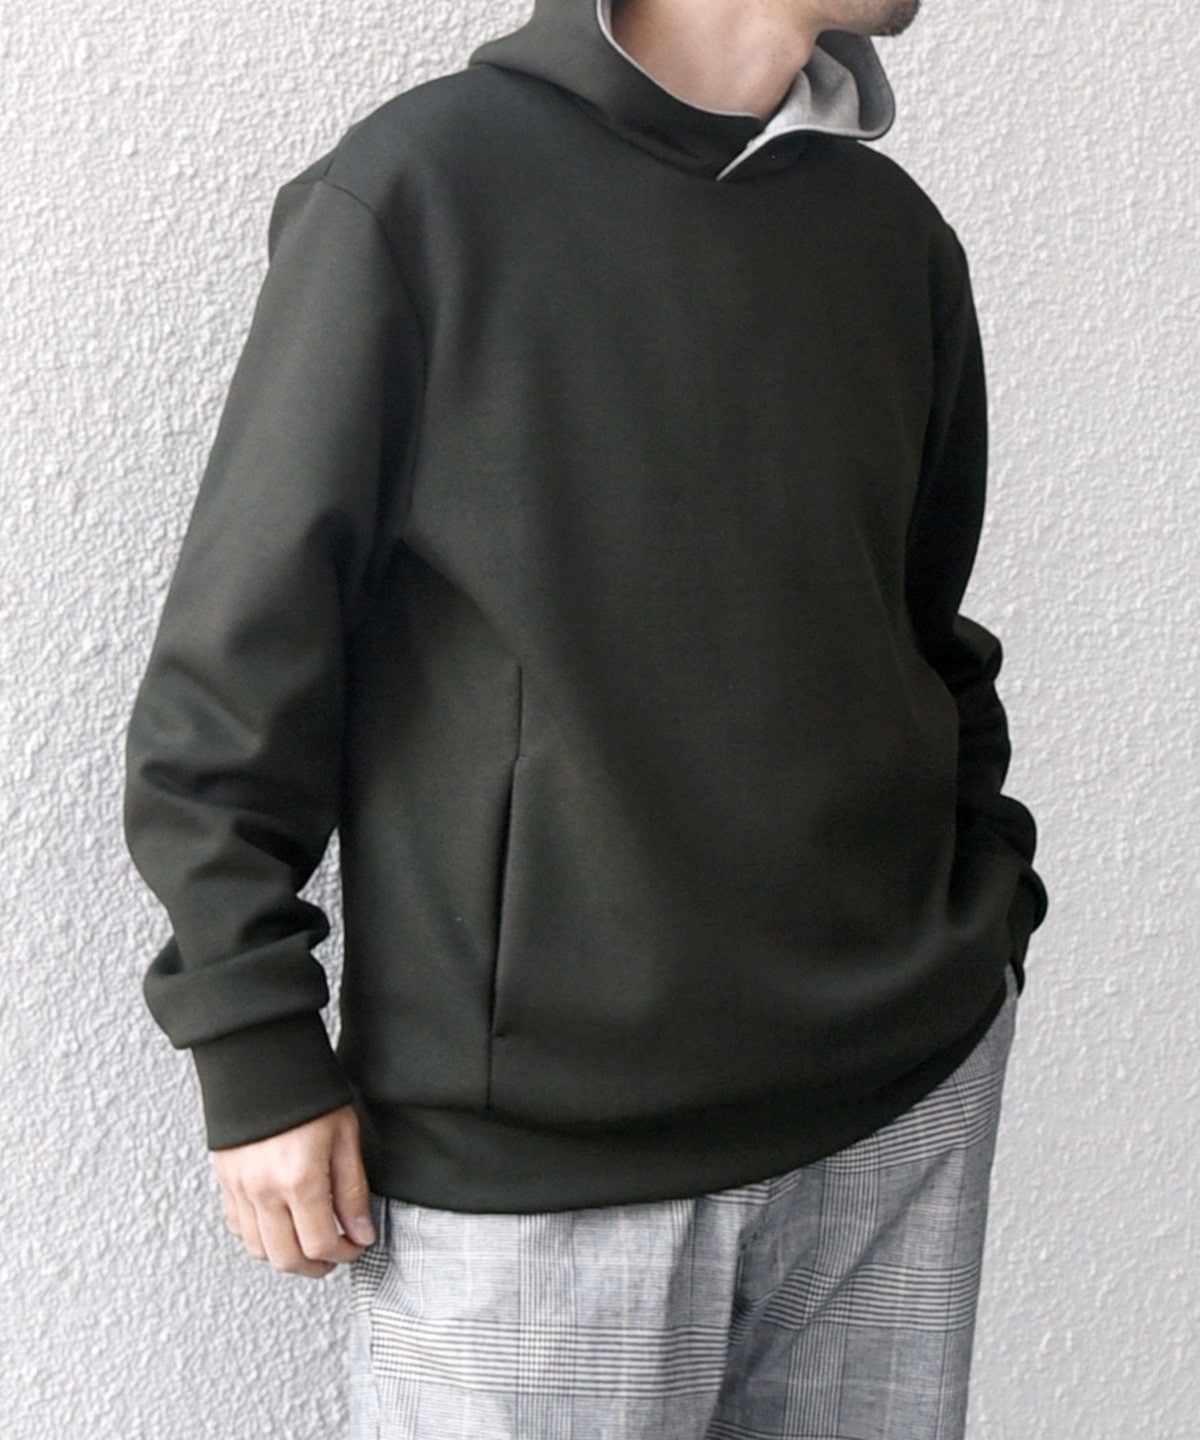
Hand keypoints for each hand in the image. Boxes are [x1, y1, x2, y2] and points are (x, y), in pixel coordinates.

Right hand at [210, 1104, 376, 1278]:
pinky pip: (238, 1227)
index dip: (345, 1253)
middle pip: (287, 1259)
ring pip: (259, 1250)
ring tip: (310, 1241)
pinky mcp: (224, 1180)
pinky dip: (260, 1237)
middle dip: (316, 1266)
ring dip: (287, 1256)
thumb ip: (353, 1190)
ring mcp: (239, 1188)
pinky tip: (281, 1224)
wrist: (262, 1061)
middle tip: (335, 1253)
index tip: (357, 1245)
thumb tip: (361, 1232)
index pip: (322, 1243)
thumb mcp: (345, 1136)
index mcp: (299, 1179)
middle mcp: (264, 1190)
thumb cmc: (307, 1092)